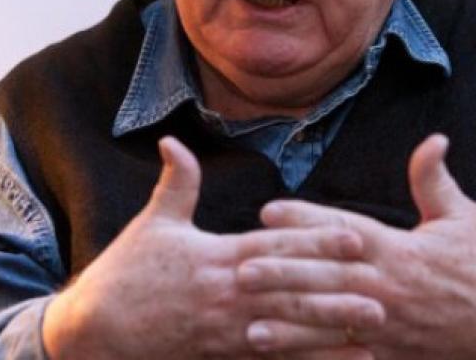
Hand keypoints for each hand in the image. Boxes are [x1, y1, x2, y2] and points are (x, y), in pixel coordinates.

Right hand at [42, 136, 384, 359]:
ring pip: (287, 331)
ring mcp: (224, 330)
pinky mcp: (220, 355)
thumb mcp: (152, 223)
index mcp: (214, 257)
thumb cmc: (127, 271)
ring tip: (373, 329)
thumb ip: (176, 182)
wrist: (95, 328)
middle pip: (290, 291)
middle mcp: (225, 294)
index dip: (315, 240)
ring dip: (331, 331)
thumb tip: (172, 138)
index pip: (273, 246)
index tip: (353, 235)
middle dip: (336, 290)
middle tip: (381, 290)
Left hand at [239, 134, 475, 358]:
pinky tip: (286, 357)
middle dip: (283, 273)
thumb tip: (433, 138)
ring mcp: (392, 327)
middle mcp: (391, 289)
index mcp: (402, 250)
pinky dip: (316, 357)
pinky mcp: (396, 355)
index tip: (269, 210)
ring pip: (332, 324)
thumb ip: (435, 180)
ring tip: (250, 320)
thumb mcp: (465, 216)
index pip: (345, 230)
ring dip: (290, 322)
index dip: (305, 220)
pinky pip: (350, 358)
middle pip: (328, 278)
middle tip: (240, 267)